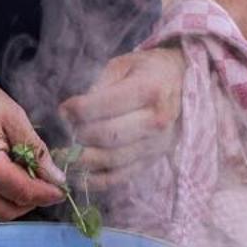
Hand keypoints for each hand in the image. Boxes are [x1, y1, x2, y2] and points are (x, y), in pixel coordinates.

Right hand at [0, 65, 65, 219]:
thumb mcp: (12, 117)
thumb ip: (35, 151)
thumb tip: (56, 178)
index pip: (25, 194)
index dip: (47, 194)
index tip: (61, 192)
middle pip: (8, 211)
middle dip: (29, 200)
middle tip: (41, 181)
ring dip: (8, 197)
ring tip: (15, 169)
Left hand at [59, 46, 183, 186]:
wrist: (182, 85)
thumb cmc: (147, 71)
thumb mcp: (123, 66)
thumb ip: (98, 87)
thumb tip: (70, 113)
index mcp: (149, 90)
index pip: (105, 106)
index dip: (78, 110)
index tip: (64, 110)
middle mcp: (156, 120)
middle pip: (108, 136)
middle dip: (79, 135)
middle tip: (67, 130)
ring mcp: (156, 145)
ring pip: (112, 160)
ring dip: (82, 160)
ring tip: (65, 153)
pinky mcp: (151, 161)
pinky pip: (120, 177)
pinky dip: (95, 180)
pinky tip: (78, 173)